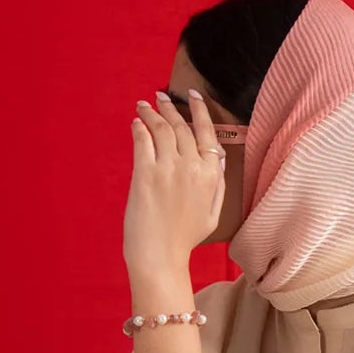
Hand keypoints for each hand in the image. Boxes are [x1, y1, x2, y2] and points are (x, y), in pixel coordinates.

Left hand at [122, 88, 225, 281]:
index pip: (207, 133)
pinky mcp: (145, 173)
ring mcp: (168, 168)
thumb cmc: (185, 239)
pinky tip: (136, 122)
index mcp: (211, 175)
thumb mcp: (213, 213)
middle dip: (171, 108)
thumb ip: (217, 184)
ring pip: (162, 129)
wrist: (160, 256)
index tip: (193, 96)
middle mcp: (191, 166)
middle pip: (182, 127)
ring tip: (145, 104)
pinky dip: (139, 128)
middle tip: (161, 97)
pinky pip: (143, 141)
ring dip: (153, 112)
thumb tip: (216, 160)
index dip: (199, 111)